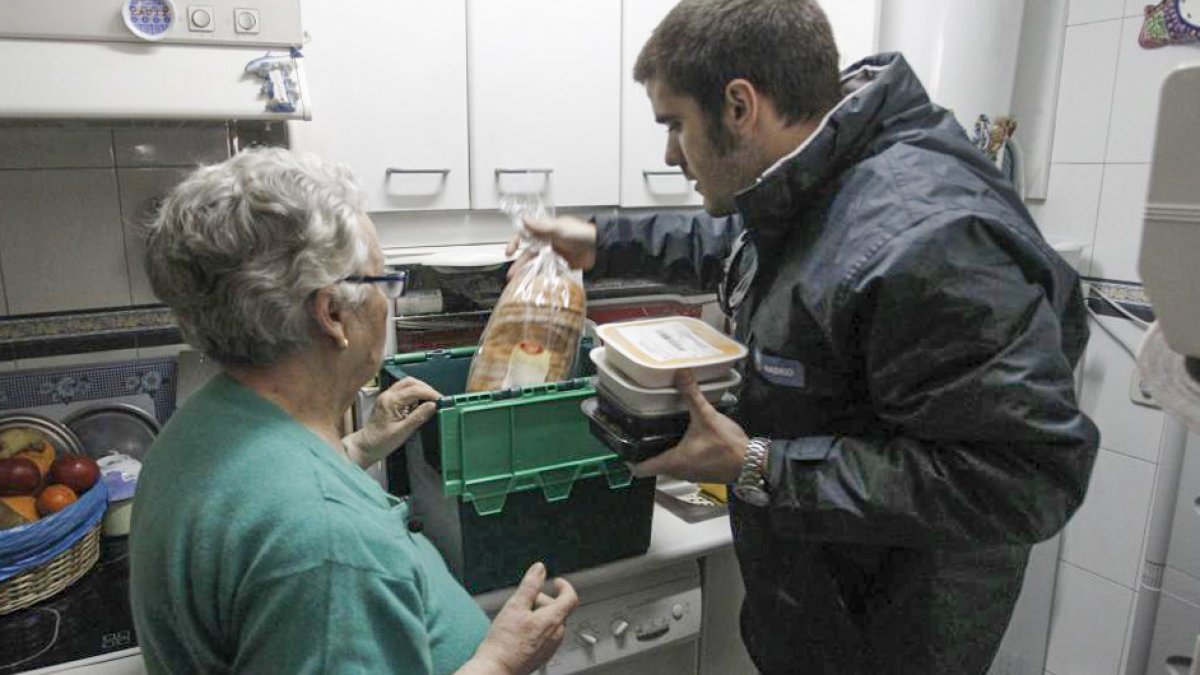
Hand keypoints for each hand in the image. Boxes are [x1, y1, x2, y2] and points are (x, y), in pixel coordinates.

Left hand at [342, 377, 438, 468]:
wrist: (366, 447)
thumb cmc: (380, 442)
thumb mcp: (402, 432)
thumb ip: (418, 417)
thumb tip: (432, 405)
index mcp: (390, 401)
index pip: (415, 390)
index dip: (430, 394)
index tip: (440, 400)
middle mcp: (387, 395)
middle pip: (410, 382)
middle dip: (426, 388)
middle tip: (437, 398)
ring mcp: (387, 397)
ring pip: (407, 385)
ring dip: (420, 390)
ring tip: (430, 401)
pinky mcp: (388, 401)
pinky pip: (403, 392)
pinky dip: (414, 394)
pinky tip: (419, 404)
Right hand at [467, 562, 578, 674]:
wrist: (497, 668)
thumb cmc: (505, 641)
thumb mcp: (516, 605)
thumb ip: (530, 585)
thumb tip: (539, 569)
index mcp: (553, 619)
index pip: (570, 598)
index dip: (565, 586)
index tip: (557, 582)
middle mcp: (557, 634)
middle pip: (558, 610)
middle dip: (544, 601)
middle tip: (525, 601)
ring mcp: (551, 647)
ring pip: (552, 624)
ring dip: (540, 616)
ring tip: (519, 618)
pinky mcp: (543, 656)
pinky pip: (547, 637)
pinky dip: (538, 629)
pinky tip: (520, 632)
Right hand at [505, 216, 596, 279]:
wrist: (600, 248)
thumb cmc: (582, 234)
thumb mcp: (560, 228)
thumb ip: (541, 226)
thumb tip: (523, 218)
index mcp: (547, 230)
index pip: (526, 234)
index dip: (516, 241)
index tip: (509, 250)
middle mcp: (549, 241)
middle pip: (529, 252)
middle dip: (520, 262)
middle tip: (512, 273)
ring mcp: (555, 253)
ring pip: (537, 263)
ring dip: (528, 271)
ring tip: (520, 281)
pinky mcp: (562, 264)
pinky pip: (548, 270)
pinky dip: (541, 276)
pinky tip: (536, 282)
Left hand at [631, 370, 748, 483]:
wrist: (752, 463)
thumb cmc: (726, 444)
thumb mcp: (707, 416)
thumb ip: (692, 394)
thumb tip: (681, 372)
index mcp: (673, 462)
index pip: (641, 469)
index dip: (629, 458)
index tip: (623, 444)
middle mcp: (678, 472)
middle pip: (653, 465)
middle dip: (645, 449)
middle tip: (638, 428)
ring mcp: (690, 474)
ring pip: (668, 465)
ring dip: (662, 450)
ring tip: (657, 429)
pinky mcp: (701, 473)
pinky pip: (682, 464)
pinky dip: (678, 453)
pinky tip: (681, 436)